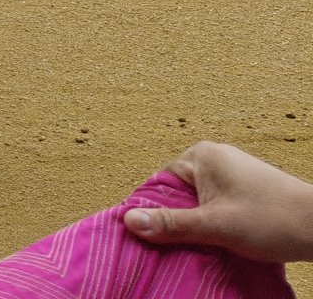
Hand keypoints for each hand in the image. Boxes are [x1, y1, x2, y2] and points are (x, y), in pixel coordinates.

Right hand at [123, 142, 312, 263]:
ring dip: (201, 225)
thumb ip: (172, 224)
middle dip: (180, 220)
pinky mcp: (248, 189)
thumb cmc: (272, 220)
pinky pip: (219, 206)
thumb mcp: (215, 226)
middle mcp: (216, 158)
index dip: (156, 211)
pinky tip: (223, 241)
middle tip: (181, 245)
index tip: (154, 236)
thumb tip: (129, 221)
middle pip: (180, 193)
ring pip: (200, 203)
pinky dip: (217, 224)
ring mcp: (234, 173)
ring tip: (205, 244)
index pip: (160, 183)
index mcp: (202, 155)